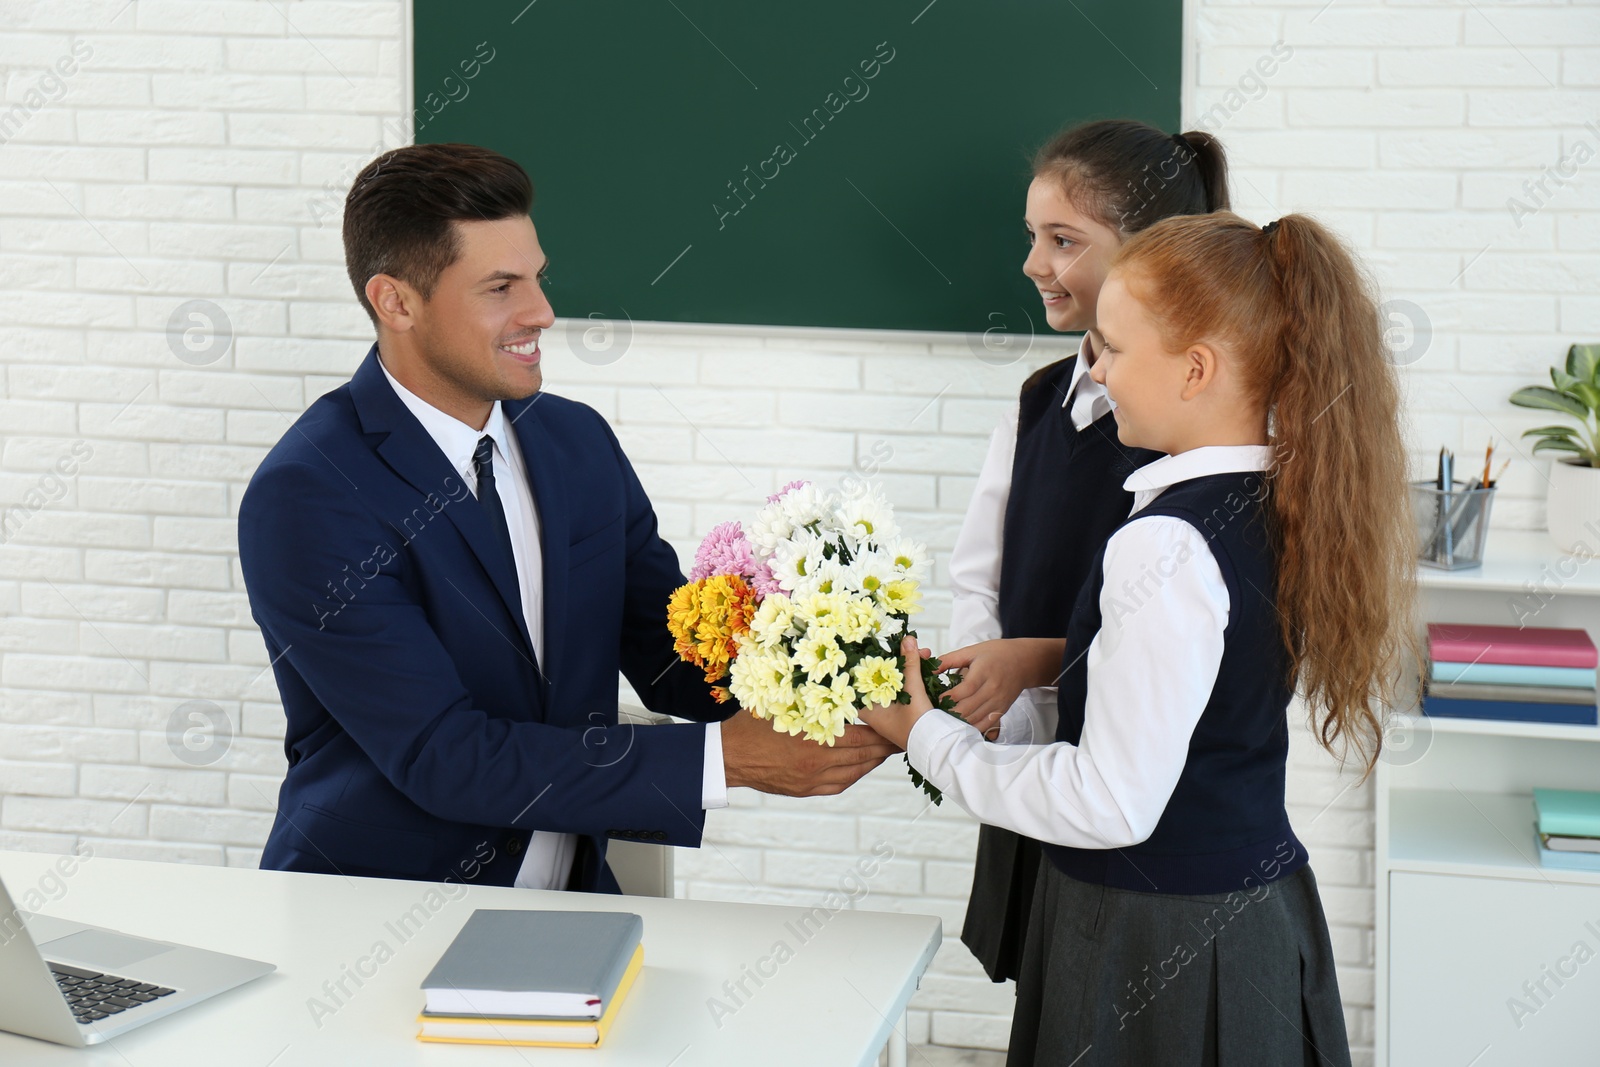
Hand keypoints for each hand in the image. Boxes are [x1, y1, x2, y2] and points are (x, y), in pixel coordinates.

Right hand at [720, 706, 898, 796]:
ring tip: (884, 752)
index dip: (880, 734)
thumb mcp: (782, 705)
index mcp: (813, 741)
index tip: (894, 726)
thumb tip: (832, 682)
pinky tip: (860, 767)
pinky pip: (838, 786)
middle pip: (862, 758)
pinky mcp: (804, 791)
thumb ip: (809, 700)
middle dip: (882, 749)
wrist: (728, 756)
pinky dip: (853, 775)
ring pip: (853, 774)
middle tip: (899, 740)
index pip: (859, 738)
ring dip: (871, 763)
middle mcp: (817, 764)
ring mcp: (811, 781)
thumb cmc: (751, 725)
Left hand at [857, 636, 933, 749]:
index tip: (869, 651)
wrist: (940, 747)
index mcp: (871, 712)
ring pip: (894, 684)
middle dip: (894, 663)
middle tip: (907, 648)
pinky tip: (925, 666)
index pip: (858, 686)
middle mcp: (879, 713)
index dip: (862, 667)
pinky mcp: (907, 713)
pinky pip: (905, 691)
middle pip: (880, 681)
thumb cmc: (920, 726)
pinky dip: (913, 679)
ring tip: (921, 654)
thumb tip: (907, 640)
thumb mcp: (913, 690)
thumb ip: (910, 664)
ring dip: (907, 669)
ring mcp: (893, 713)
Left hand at [939, 638, 1064, 738]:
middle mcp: (993, 689)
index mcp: (984, 672)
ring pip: (975, 719)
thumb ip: (949, 659)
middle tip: (934, 712)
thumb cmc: (996, 653)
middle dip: (949, 712)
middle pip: (969, 708)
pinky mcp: (1001, 710)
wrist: (1024, 662)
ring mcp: (998, 702)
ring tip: (943, 719)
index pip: (965, 689)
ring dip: (958, 721)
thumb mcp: (972, 651)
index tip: (935, 699)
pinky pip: (985, 725)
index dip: (949, 697)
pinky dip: (971, 727)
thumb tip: (929, 667)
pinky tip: (959, 725)